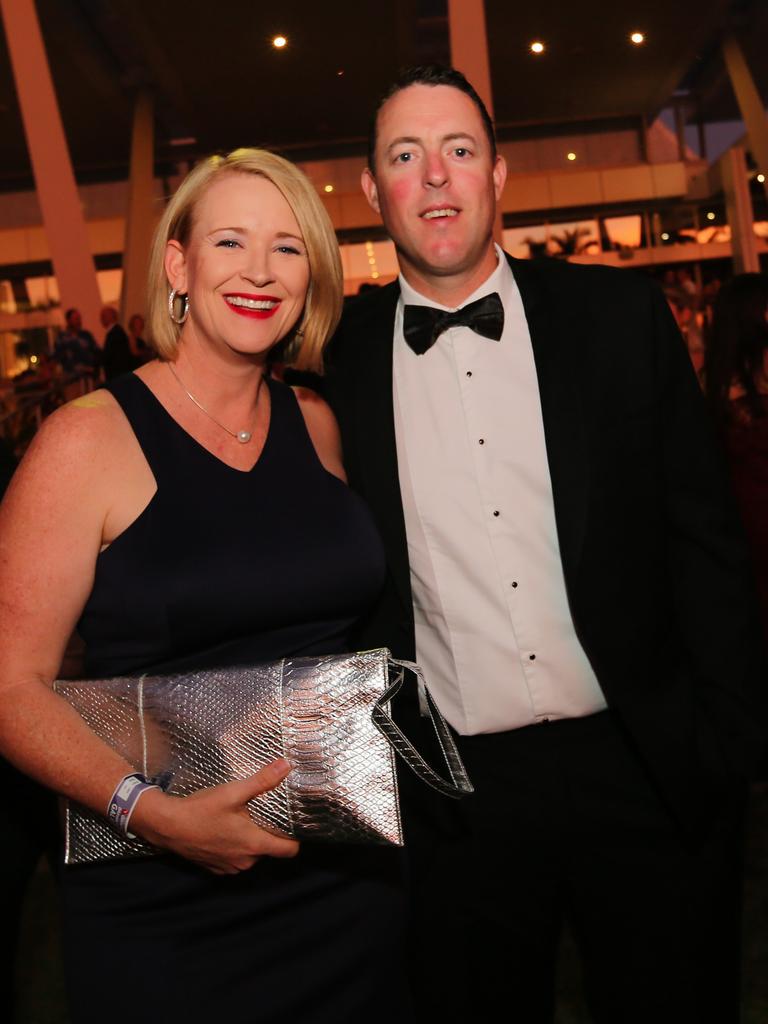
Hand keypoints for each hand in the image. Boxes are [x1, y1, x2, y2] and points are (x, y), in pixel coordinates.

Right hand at [131, 758, 299, 873]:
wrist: (167, 826)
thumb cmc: (201, 809)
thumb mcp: (233, 792)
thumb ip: (263, 781)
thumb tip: (286, 766)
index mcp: (254, 845)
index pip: (288, 851)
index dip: (295, 838)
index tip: (293, 824)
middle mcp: (245, 861)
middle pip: (269, 850)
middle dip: (268, 833)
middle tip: (262, 813)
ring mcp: (230, 867)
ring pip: (251, 855)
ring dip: (249, 841)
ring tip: (242, 820)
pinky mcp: (216, 869)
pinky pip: (235, 859)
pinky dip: (234, 847)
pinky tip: (225, 831)